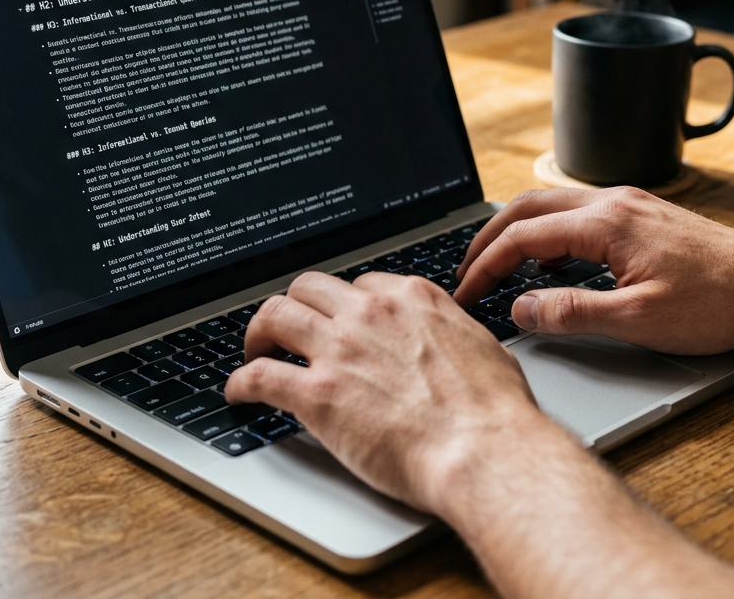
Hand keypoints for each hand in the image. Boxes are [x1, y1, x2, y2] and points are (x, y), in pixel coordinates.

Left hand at [225, 270, 546, 513]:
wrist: (483, 449)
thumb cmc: (495, 411)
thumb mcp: (482, 347)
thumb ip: (454, 335)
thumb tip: (455, 343)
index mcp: (411, 299)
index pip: (360, 285)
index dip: (343, 305)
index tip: (337, 321)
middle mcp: (369, 314)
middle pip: (309, 288)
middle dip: (295, 307)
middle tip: (288, 331)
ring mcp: (339, 350)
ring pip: (275, 315)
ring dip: (259, 333)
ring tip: (254, 352)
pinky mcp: (316, 394)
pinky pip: (259, 375)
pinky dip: (240, 382)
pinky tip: (238, 393)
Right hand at [455, 187, 733, 354]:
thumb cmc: (718, 304)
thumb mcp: (639, 320)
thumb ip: (572, 312)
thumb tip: (521, 308)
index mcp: (607, 222)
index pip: (522, 237)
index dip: (484, 267)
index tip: (465, 294)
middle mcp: (613, 200)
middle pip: (527, 208)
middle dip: (488, 240)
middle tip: (465, 275)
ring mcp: (629, 203)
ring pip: (551, 205)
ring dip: (516, 232)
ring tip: (495, 267)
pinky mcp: (641, 214)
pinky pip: (576, 212)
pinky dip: (546, 232)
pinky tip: (548, 262)